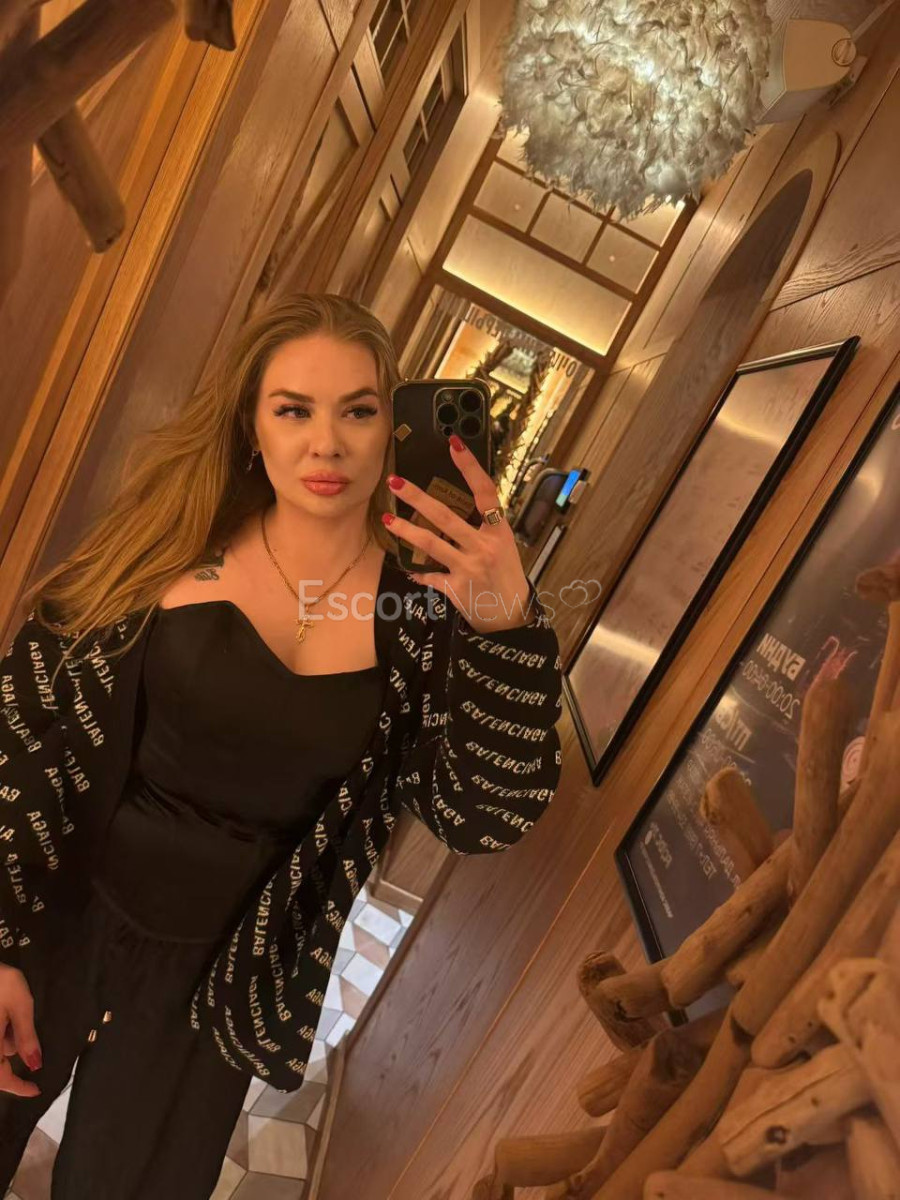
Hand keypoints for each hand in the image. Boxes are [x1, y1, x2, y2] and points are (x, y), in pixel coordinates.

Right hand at [0, 963, 41, 1096]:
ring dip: (6, 1038)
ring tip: (11, 1009)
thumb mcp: (20, 1005)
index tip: (35, 1090)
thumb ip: (27, 1036)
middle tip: (20, 1026)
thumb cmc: (0, 981)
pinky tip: (4, 1012)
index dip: (18, 1087)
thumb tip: (35, 1064)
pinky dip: (1, 1031)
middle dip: (12, 1052)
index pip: (1, 1078)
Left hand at [382, 435, 533, 633]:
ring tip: (387, 518)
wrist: (511, 615)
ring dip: (405, 530)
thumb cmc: (506, 575)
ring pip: (430, 544)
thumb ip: (483, 526)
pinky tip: (407, 567)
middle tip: (395, 482)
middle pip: (445, 516)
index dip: (469, 467)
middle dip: (417, 498)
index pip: (485, 492)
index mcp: (498, 531)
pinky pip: (429, 576)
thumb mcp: (503, 545)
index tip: (454, 444)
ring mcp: (468, 568)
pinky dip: (417, 571)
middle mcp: (483, 547)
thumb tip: (458, 503)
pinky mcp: (455, 588)